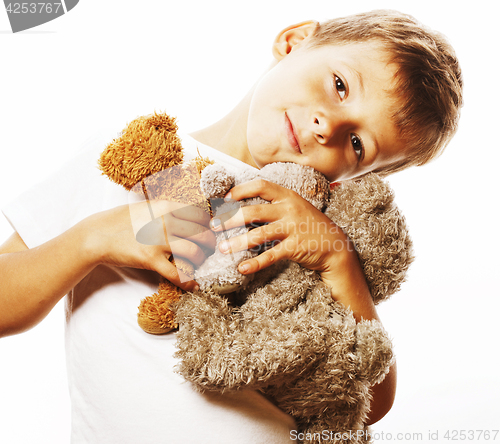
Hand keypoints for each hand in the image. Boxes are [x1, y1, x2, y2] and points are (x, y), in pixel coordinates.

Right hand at [79, 200, 214, 290]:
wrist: (96, 235)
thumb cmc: (120, 220)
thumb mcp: (146, 206)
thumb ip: (166, 209)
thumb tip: (187, 213)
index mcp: (165, 206)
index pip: (199, 214)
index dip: (208, 225)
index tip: (209, 231)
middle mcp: (165, 222)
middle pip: (201, 233)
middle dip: (210, 243)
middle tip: (210, 249)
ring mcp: (158, 241)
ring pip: (194, 252)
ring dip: (201, 260)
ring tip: (199, 264)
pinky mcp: (150, 259)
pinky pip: (176, 273)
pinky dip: (188, 281)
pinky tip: (194, 285)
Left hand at [211, 179, 351, 279]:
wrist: (335, 244)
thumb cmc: (308, 225)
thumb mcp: (294, 207)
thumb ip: (274, 205)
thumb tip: (243, 207)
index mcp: (287, 196)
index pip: (260, 186)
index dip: (240, 190)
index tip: (225, 199)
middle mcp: (289, 209)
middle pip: (253, 211)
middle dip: (230, 219)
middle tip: (214, 227)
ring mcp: (293, 228)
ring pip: (259, 234)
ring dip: (237, 242)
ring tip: (222, 248)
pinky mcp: (295, 247)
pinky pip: (270, 255)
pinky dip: (255, 263)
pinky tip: (242, 268)